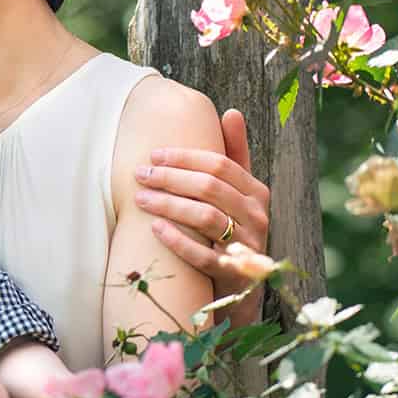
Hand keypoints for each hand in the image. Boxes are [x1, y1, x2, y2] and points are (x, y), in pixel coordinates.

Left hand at [134, 108, 270, 323]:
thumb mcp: (238, 193)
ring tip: (140, 200)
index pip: (220, 164)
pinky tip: (154, 229)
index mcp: (257, 192)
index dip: (185, 157)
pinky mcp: (233, 274)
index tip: (153, 154)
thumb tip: (232, 111)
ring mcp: (247, 246)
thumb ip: (235, 155)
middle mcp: (257, 216)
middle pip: (210, 188)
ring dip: (169, 205)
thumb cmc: (234, 229)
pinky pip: (203, 255)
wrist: (243, 285)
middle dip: (170, 178)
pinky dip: (178, 240)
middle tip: (139, 175)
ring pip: (206, 218)